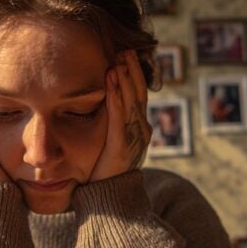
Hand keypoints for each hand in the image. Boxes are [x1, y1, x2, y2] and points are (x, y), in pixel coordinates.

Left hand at [89, 50, 151, 181]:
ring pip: (131, 101)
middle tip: (125, 48)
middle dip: (132, 70)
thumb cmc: (107, 169)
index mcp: (140, 127)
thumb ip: (113, 122)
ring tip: (118, 59)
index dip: (135, 74)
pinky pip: (118, 115)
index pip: (139, 94)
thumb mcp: (112, 140)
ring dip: (125, 77)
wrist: (109, 199)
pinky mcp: (120, 145)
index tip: (127, 54)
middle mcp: (141, 130)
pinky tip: (110, 79)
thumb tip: (105, 102)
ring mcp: (133, 138)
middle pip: (139, 93)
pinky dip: (115, 95)